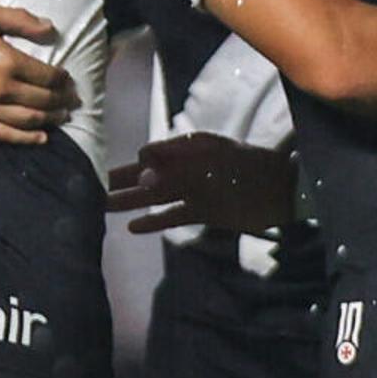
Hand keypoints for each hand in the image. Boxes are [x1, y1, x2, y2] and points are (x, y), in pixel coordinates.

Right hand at [0, 4, 70, 144]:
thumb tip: (51, 29)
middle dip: (62, 101)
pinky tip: (40, 137)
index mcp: (8, 61)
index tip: (69, 80)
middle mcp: (1, 89)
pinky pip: (5, 135)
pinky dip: (26, 138)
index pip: (47, 76)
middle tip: (73, 101)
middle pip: (42, 99)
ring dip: (50, 119)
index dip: (63, 80)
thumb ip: (21, 20)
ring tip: (62, 118)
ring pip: (28, 119)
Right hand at [109, 132, 297, 236]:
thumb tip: (141, 168)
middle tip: (92, 187)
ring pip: (156, 195)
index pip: (151, 154)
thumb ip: (176, 166)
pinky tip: (133, 228)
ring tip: (104, 207)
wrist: (284, 193)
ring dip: (131, 201)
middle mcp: (189, 168)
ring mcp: (196, 190)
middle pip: (149, 174)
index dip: (131, 164)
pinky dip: (154, 221)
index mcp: (190, 149)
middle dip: (122, 181)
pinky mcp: (205, 211)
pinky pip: (173, 214)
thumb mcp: (211, 165)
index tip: (105, 171)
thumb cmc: (248, 173)